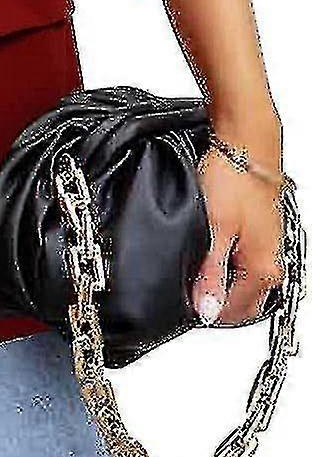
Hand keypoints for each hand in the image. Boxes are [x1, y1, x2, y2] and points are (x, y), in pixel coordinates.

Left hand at [192, 112, 285, 327]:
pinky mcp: (263, 231)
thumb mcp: (213, 229)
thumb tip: (207, 308)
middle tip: (189, 286)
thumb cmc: (233, 178)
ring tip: (198, 263)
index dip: (206, 311)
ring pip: (244, 280)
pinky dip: (228, 260)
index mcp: (263, 268)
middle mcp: (271, 261)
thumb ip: (210, 272)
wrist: (245, 144)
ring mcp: (269, 246)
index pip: (233, 312)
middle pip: (242, 300)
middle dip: (216, 299)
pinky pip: (245, 259)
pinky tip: (212, 246)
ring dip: (222, 279)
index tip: (185, 302)